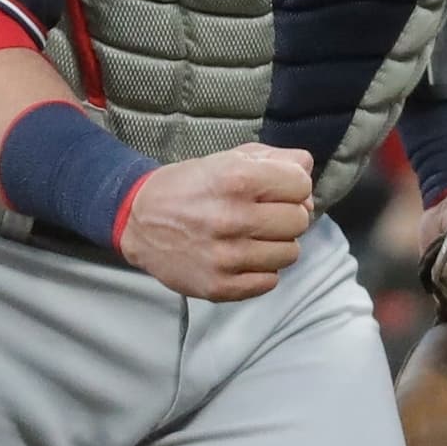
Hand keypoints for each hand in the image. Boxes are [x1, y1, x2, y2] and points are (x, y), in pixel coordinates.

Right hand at [119, 143, 313, 301]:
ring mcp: (226, 257)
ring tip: (253, 236)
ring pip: (290, 254)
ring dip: (277, 244)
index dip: (293, 185)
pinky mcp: (220, 287)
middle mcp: (232, 218)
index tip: (278, 189)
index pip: (301, 184)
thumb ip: (272, 158)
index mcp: (236, 179)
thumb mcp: (226, 159)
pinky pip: (269, 281)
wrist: (138, 221)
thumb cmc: (188, 187)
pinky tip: (243, 256)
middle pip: (299, 220)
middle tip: (265, 214)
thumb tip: (307, 167)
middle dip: (288, 214)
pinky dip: (261, 269)